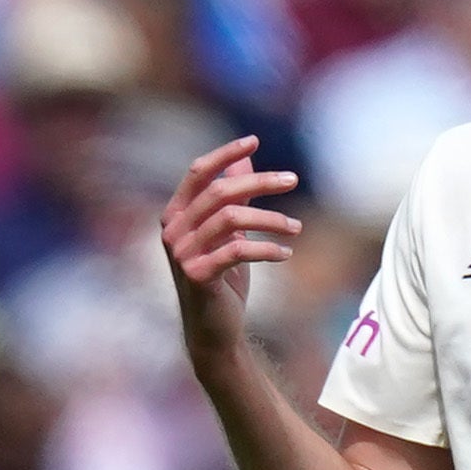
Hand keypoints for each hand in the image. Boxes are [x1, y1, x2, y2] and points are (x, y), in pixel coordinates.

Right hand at [160, 135, 301, 359]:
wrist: (212, 329)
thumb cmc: (221, 277)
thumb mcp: (228, 233)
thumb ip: (231, 197)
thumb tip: (245, 160)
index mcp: (176, 214)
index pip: (198, 172)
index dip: (225, 154)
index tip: (254, 141)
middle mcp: (173, 231)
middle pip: (220, 192)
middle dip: (260, 183)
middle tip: (293, 180)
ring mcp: (182, 254)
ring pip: (232, 219)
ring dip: (271, 220)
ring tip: (297, 228)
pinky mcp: (197, 276)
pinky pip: (237, 251)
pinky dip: (266, 249)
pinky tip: (286, 253)